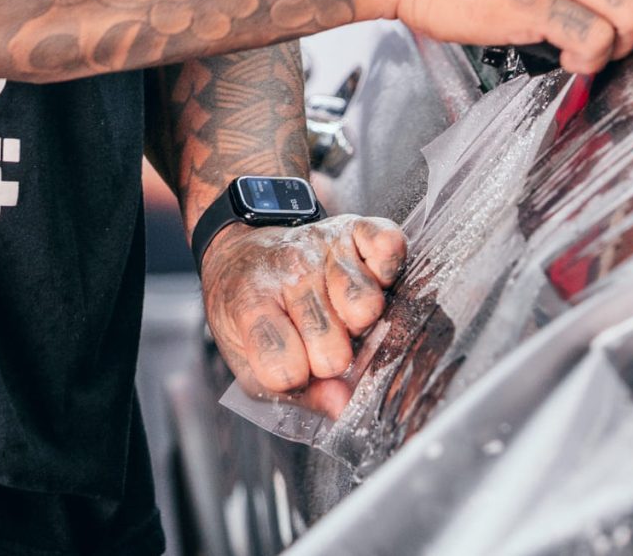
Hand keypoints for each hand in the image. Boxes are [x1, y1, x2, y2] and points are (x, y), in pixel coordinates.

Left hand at [204, 213, 405, 418]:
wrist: (242, 251)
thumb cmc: (250, 312)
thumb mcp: (248, 362)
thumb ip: (295, 393)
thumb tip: (343, 405)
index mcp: (251, 303)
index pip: (285, 368)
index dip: (294, 378)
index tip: (290, 365)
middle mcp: (289, 270)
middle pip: (332, 348)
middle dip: (330, 357)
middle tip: (318, 342)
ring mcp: (323, 246)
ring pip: (367, 305)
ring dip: (360, 322)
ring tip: (341, 315)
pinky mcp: (354, 227)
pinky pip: (390, 248)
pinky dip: (389, 270)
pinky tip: (370, 281)